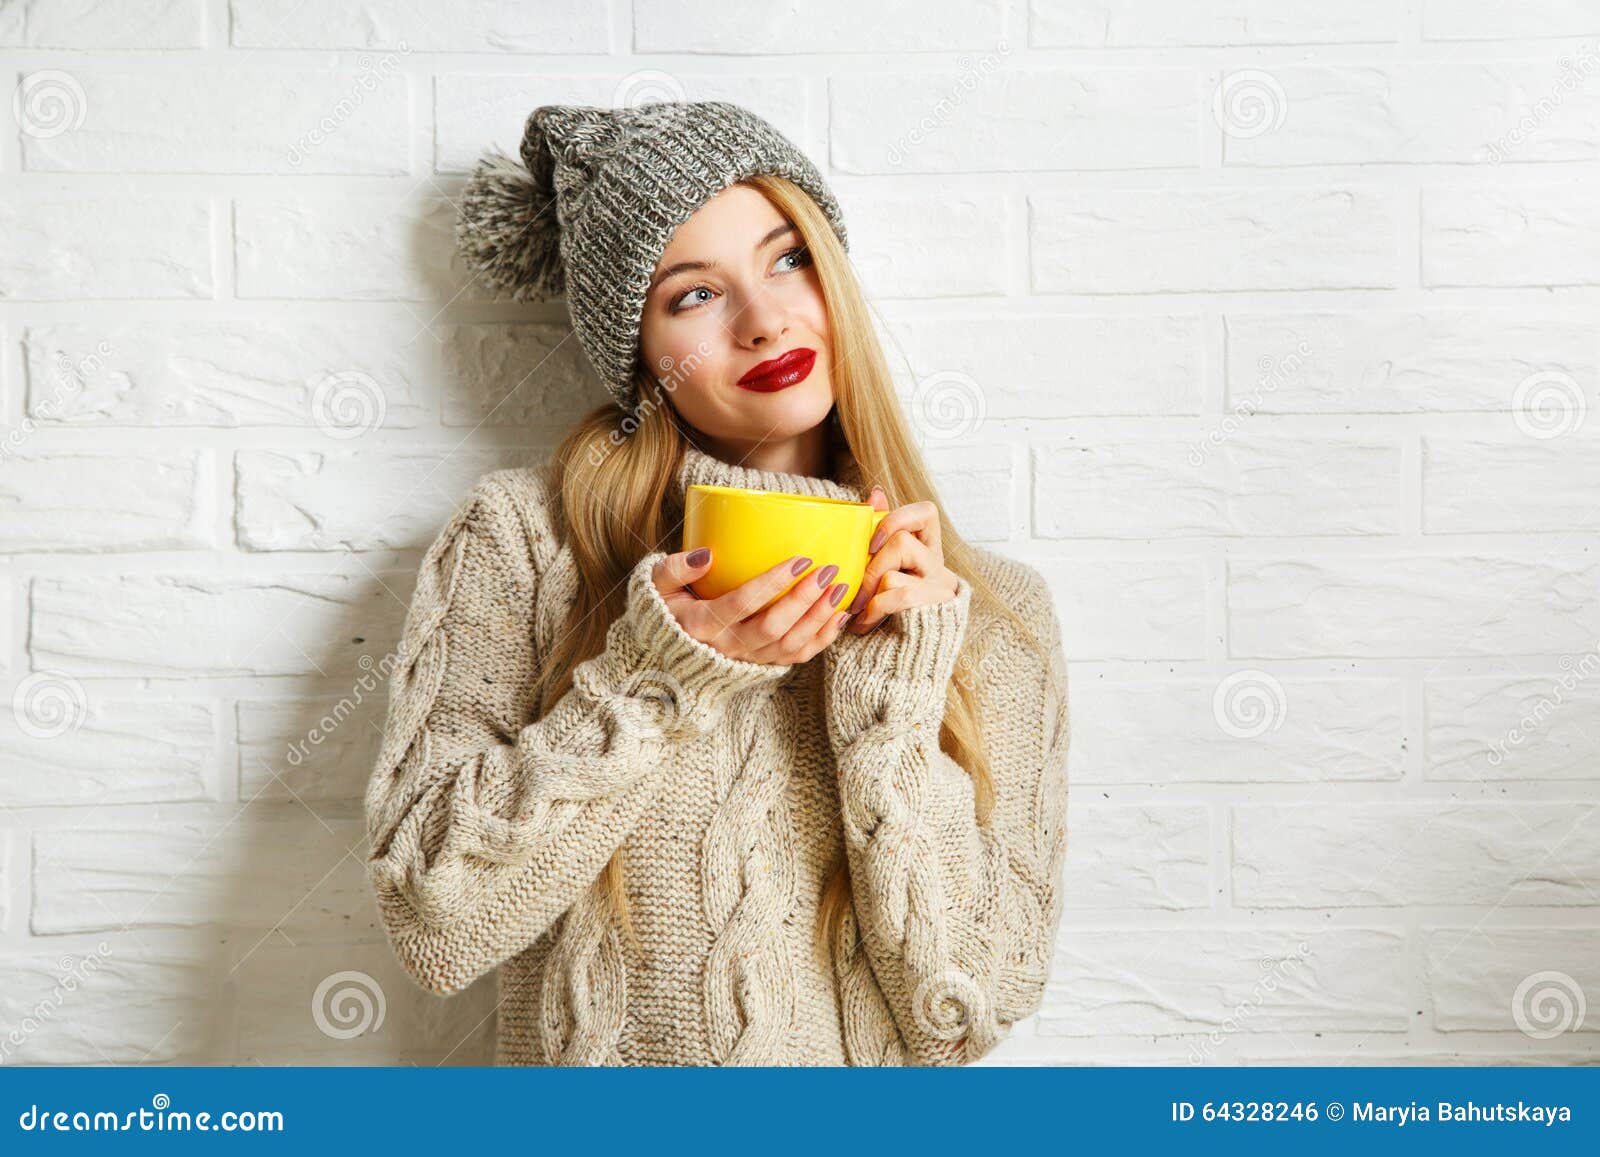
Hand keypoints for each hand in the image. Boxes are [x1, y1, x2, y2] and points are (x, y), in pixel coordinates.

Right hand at [652, 548, 852, 664]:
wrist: (667, 651)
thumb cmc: (665, 607)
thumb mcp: (657, 585)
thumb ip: (675, 568)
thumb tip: (706, 555)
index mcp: (701, 624)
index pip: (743, 603)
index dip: (773, 582)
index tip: (800, 559)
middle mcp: (726, 647)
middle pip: (773, 627)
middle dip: (804, 599)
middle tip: (828, 572)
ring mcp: (746, 659)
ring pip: (789, 645)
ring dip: (819, 618)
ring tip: (841, 589)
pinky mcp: (761, 664)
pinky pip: (796, 657)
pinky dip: (822, 639)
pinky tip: (840, 616)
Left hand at [844, 486, 959, 633]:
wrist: (897, 667)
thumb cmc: (883, 618)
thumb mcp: (877, 575)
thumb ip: (877, 539)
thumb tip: (876, 493)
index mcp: (927, 552)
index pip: (926, 512)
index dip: (897, 517)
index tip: (870, 540)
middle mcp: (940, 567)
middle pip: (902, 542)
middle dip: (870, 565)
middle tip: (854, 592)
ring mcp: (941, 588)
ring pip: (896, 569)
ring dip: (869, 592)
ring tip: (858, 613)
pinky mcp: (937, 609)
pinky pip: (898, 595)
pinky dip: (874, 610)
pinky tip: (864, 626)